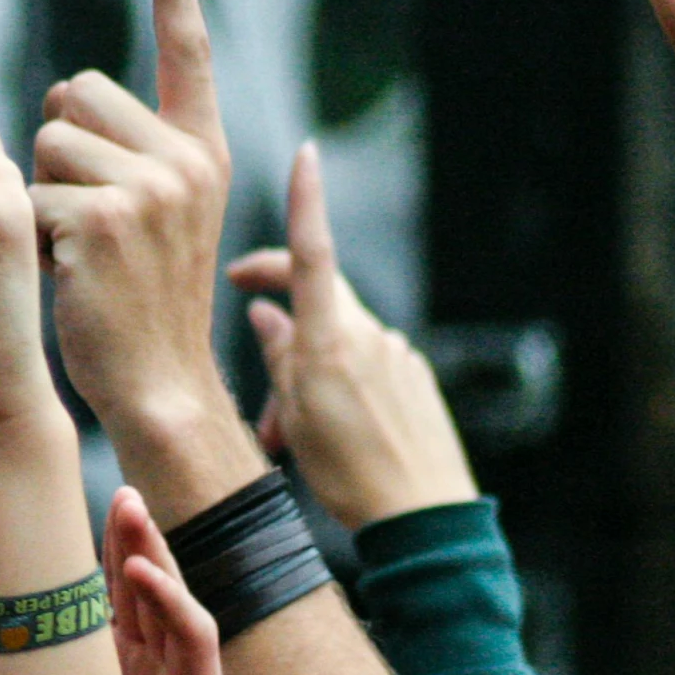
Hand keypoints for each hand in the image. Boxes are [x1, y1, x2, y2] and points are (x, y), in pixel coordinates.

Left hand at [31, 0, 235, 442]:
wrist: (157, 381)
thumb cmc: (140, 303)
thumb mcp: (157, 217)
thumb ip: (128, 151)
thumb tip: (64, 98)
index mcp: (203, 150)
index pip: (188, 48)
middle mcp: (187, 158)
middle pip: (79, 90)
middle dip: (60, 141)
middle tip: (84, 213)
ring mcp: (150, 187)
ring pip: (47, 137)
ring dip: (41, 187)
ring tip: (77, 246)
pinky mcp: (102, 217)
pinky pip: (33, 187)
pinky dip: (33, 228)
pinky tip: (68, 269)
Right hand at [104, 489, 227, 674]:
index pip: (195, 636)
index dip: (170, 600)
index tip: (138, 570)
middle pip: (174, 602)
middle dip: (153, 552)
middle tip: (128, 505)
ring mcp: (153, 664)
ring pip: (146, 596)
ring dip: (134, 547)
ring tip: (122, 499)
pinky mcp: (125, 661)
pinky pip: (122, 606)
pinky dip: (113, 569)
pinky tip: (108, 531)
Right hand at [230, 145, 476, 530]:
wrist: (423, 517)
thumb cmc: (351, 474)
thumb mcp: (296, 418)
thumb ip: (280, 358)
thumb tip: (267, 316)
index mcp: (332, 341)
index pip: (313, 253)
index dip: (306, 202)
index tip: (305, 158)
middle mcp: (370, 337)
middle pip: (318, 301)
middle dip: (280, 322)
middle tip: (250, 344)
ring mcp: (397, 358)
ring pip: (337, 345)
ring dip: (306, 374)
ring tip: (285, 434)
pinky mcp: (414, 381)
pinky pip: (366, 371)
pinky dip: (338, 391)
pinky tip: (329, 438)